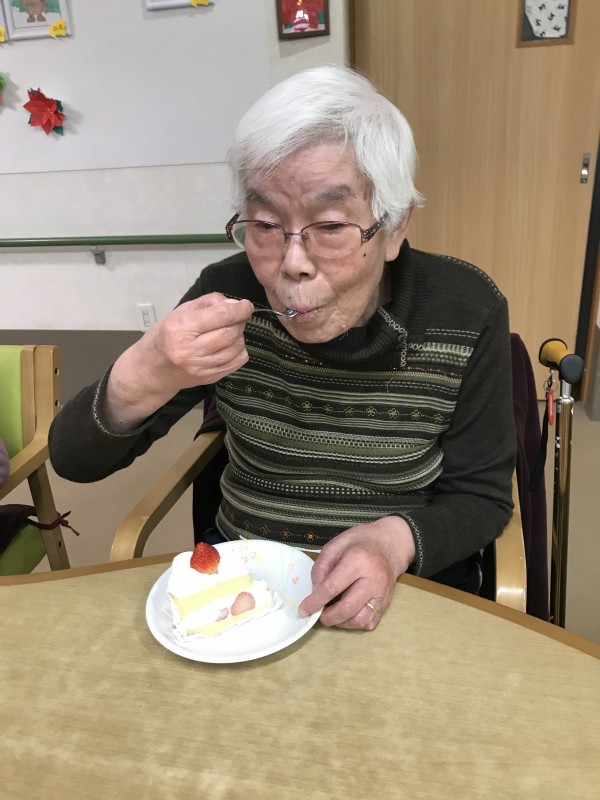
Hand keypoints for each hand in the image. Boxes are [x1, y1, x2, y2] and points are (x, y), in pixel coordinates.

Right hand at [105, 294, 252, 428]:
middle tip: (235, 317)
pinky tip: (229, 346)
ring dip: (239, 336)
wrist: (152, 370)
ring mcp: (201, 367)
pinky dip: (239, 351)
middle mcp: (191, 350)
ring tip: (229, 331)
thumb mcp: (180, 312)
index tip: (246, 305)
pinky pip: (237, 362)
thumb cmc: (165, 335)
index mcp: (181, 328)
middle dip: (239, 321)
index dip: (239, 309)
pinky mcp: (210, 378)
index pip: (220, 316)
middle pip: (231, 333)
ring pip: (237, 348)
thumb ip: (208, 303)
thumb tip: (234, 303)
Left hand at [298, 517, 415, 629]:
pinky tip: (346, 613)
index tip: (303, 610)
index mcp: (358, 560)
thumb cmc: (361, 542)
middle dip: (327, 617)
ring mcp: (382, 595)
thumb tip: (315, 591)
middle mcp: (373, 580)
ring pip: (359, 620)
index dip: (315, 601)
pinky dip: (353, 623)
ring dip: (340, 622)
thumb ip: (322, 566)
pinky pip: (368, 623)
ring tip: (331, 612)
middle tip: (317, 614)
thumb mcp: (336, 544)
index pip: (332, 587)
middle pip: (347, 608)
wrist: (390, 545)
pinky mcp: (386, 605)